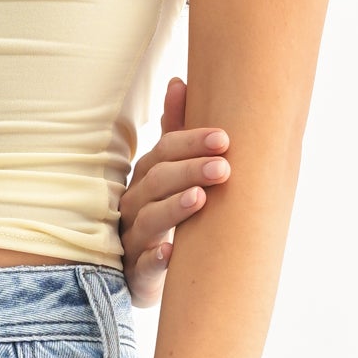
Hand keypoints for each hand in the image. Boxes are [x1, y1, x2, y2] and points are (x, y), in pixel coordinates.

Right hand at [118, 76, 229, 308]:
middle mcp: (134, 204)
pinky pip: (141, 266)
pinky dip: (155, 259)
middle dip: (189, 171)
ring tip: (200, 199)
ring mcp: (132, 239)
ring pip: (148, 220)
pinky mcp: (135, 275)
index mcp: (145, 178)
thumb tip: (178, 81)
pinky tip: (170, 253)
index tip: (224, 139)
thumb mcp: (168, 175)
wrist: (143, 276)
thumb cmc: (162, 218)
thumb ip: (175, 134)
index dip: (190, 143)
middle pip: (156, 181)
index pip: (163, 153)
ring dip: (174, 208)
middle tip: (223, 167)